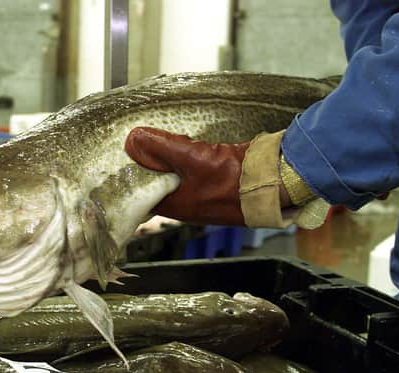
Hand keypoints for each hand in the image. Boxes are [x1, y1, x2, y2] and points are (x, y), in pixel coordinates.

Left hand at [125, 127, 249, 224]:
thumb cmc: (234, 180)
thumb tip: (135, 138)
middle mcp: (186, 206)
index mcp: (175, 206)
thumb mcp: (192, 158)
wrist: (274, 183)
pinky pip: (193, 174)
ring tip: (161, 141)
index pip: (141, 194)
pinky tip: (188, 147)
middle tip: (140, 143)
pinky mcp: (215, 187)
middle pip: (157, 184)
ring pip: (175, 178)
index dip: (132, 175)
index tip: (124, 157)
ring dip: (169, 161)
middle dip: (150, 164)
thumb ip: (162, 147)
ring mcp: (201, 198)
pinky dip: (187, 161)